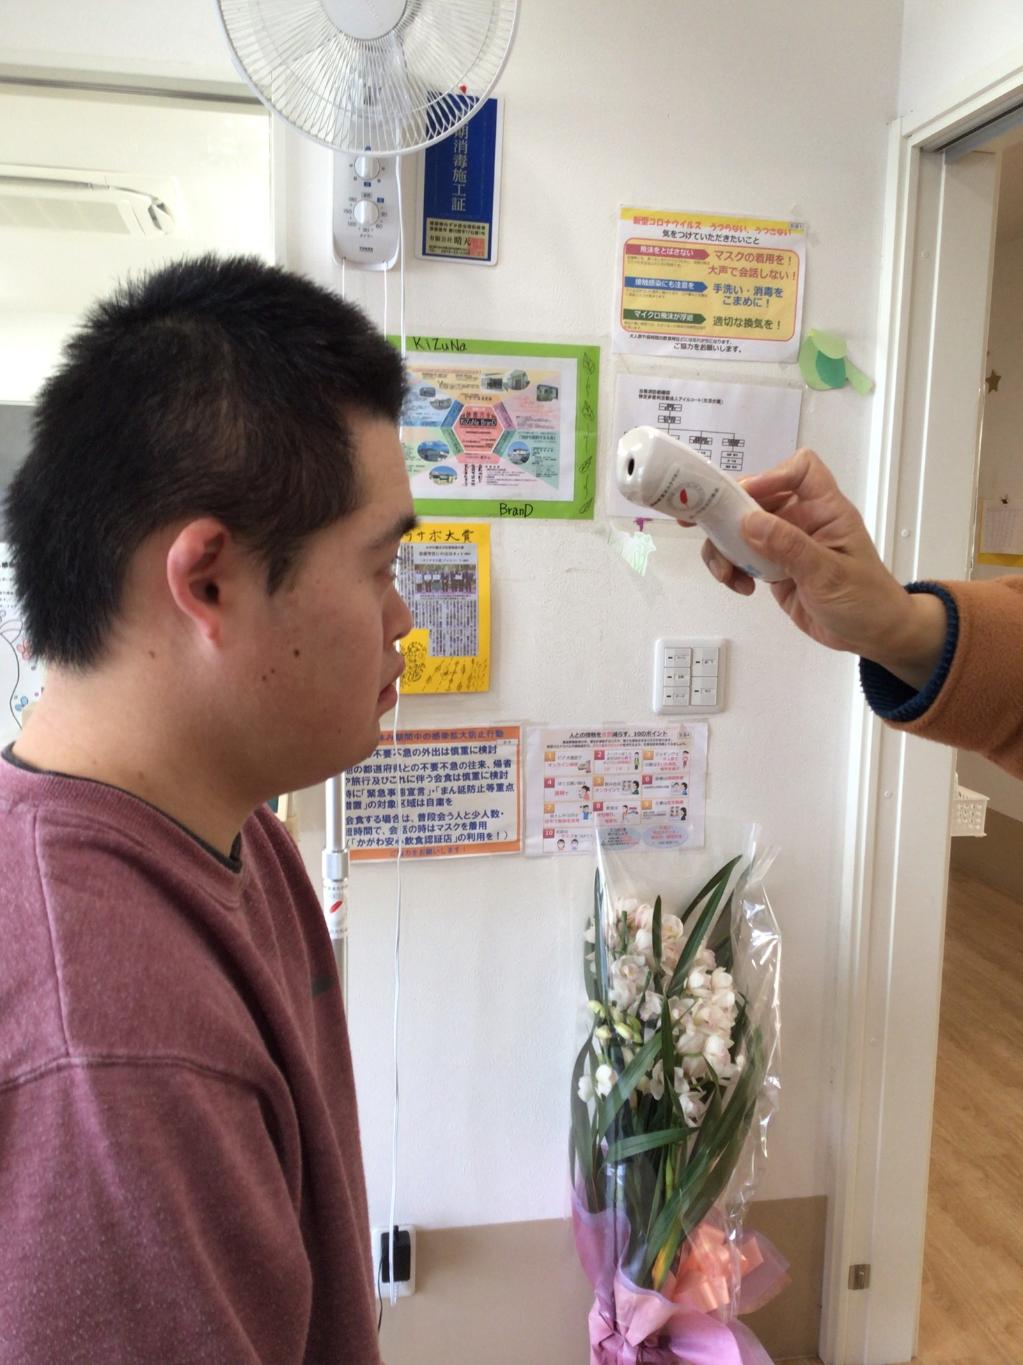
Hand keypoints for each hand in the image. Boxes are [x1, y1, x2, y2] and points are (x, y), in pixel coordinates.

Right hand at [683, 449, 947, 689]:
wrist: (872, 636)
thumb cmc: (865, 600)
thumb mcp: (828, 574)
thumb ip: (789, 546)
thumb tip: (748, 521)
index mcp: (825, 510)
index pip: (800, 470)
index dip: (771, 475)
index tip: (745, 498)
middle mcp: (802, 520)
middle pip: (757, 497)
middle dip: (727, 510)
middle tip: (694, 522)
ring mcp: (785, 543)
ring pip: (741, 528)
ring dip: (724, 547)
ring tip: (726, 574)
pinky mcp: (774, 567)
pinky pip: (742, 556)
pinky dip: (731, 568)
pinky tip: (740, 586)